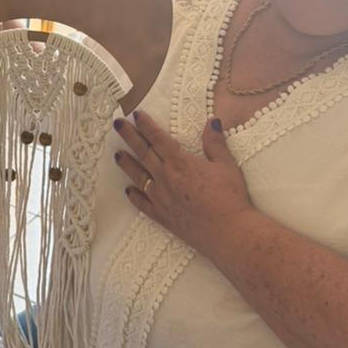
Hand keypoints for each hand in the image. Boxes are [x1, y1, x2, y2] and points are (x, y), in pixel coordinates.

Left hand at [113, 111, 251, 255]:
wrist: (229, 233)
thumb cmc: (230, 198)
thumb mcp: (226, 165)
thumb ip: (215, 143)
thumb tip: (212, 121)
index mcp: (180, 163)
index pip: (158, 139)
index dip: (146, 125)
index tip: (136, 114)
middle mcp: (166, 178)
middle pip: (143, 153)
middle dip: (129, 136)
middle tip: (117, 124)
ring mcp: (161, 198)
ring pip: (138, 176)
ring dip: (126, 164)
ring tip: (117, 154)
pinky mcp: (163, 217)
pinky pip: (143, 204)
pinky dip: (134, 196)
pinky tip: (128, 191)